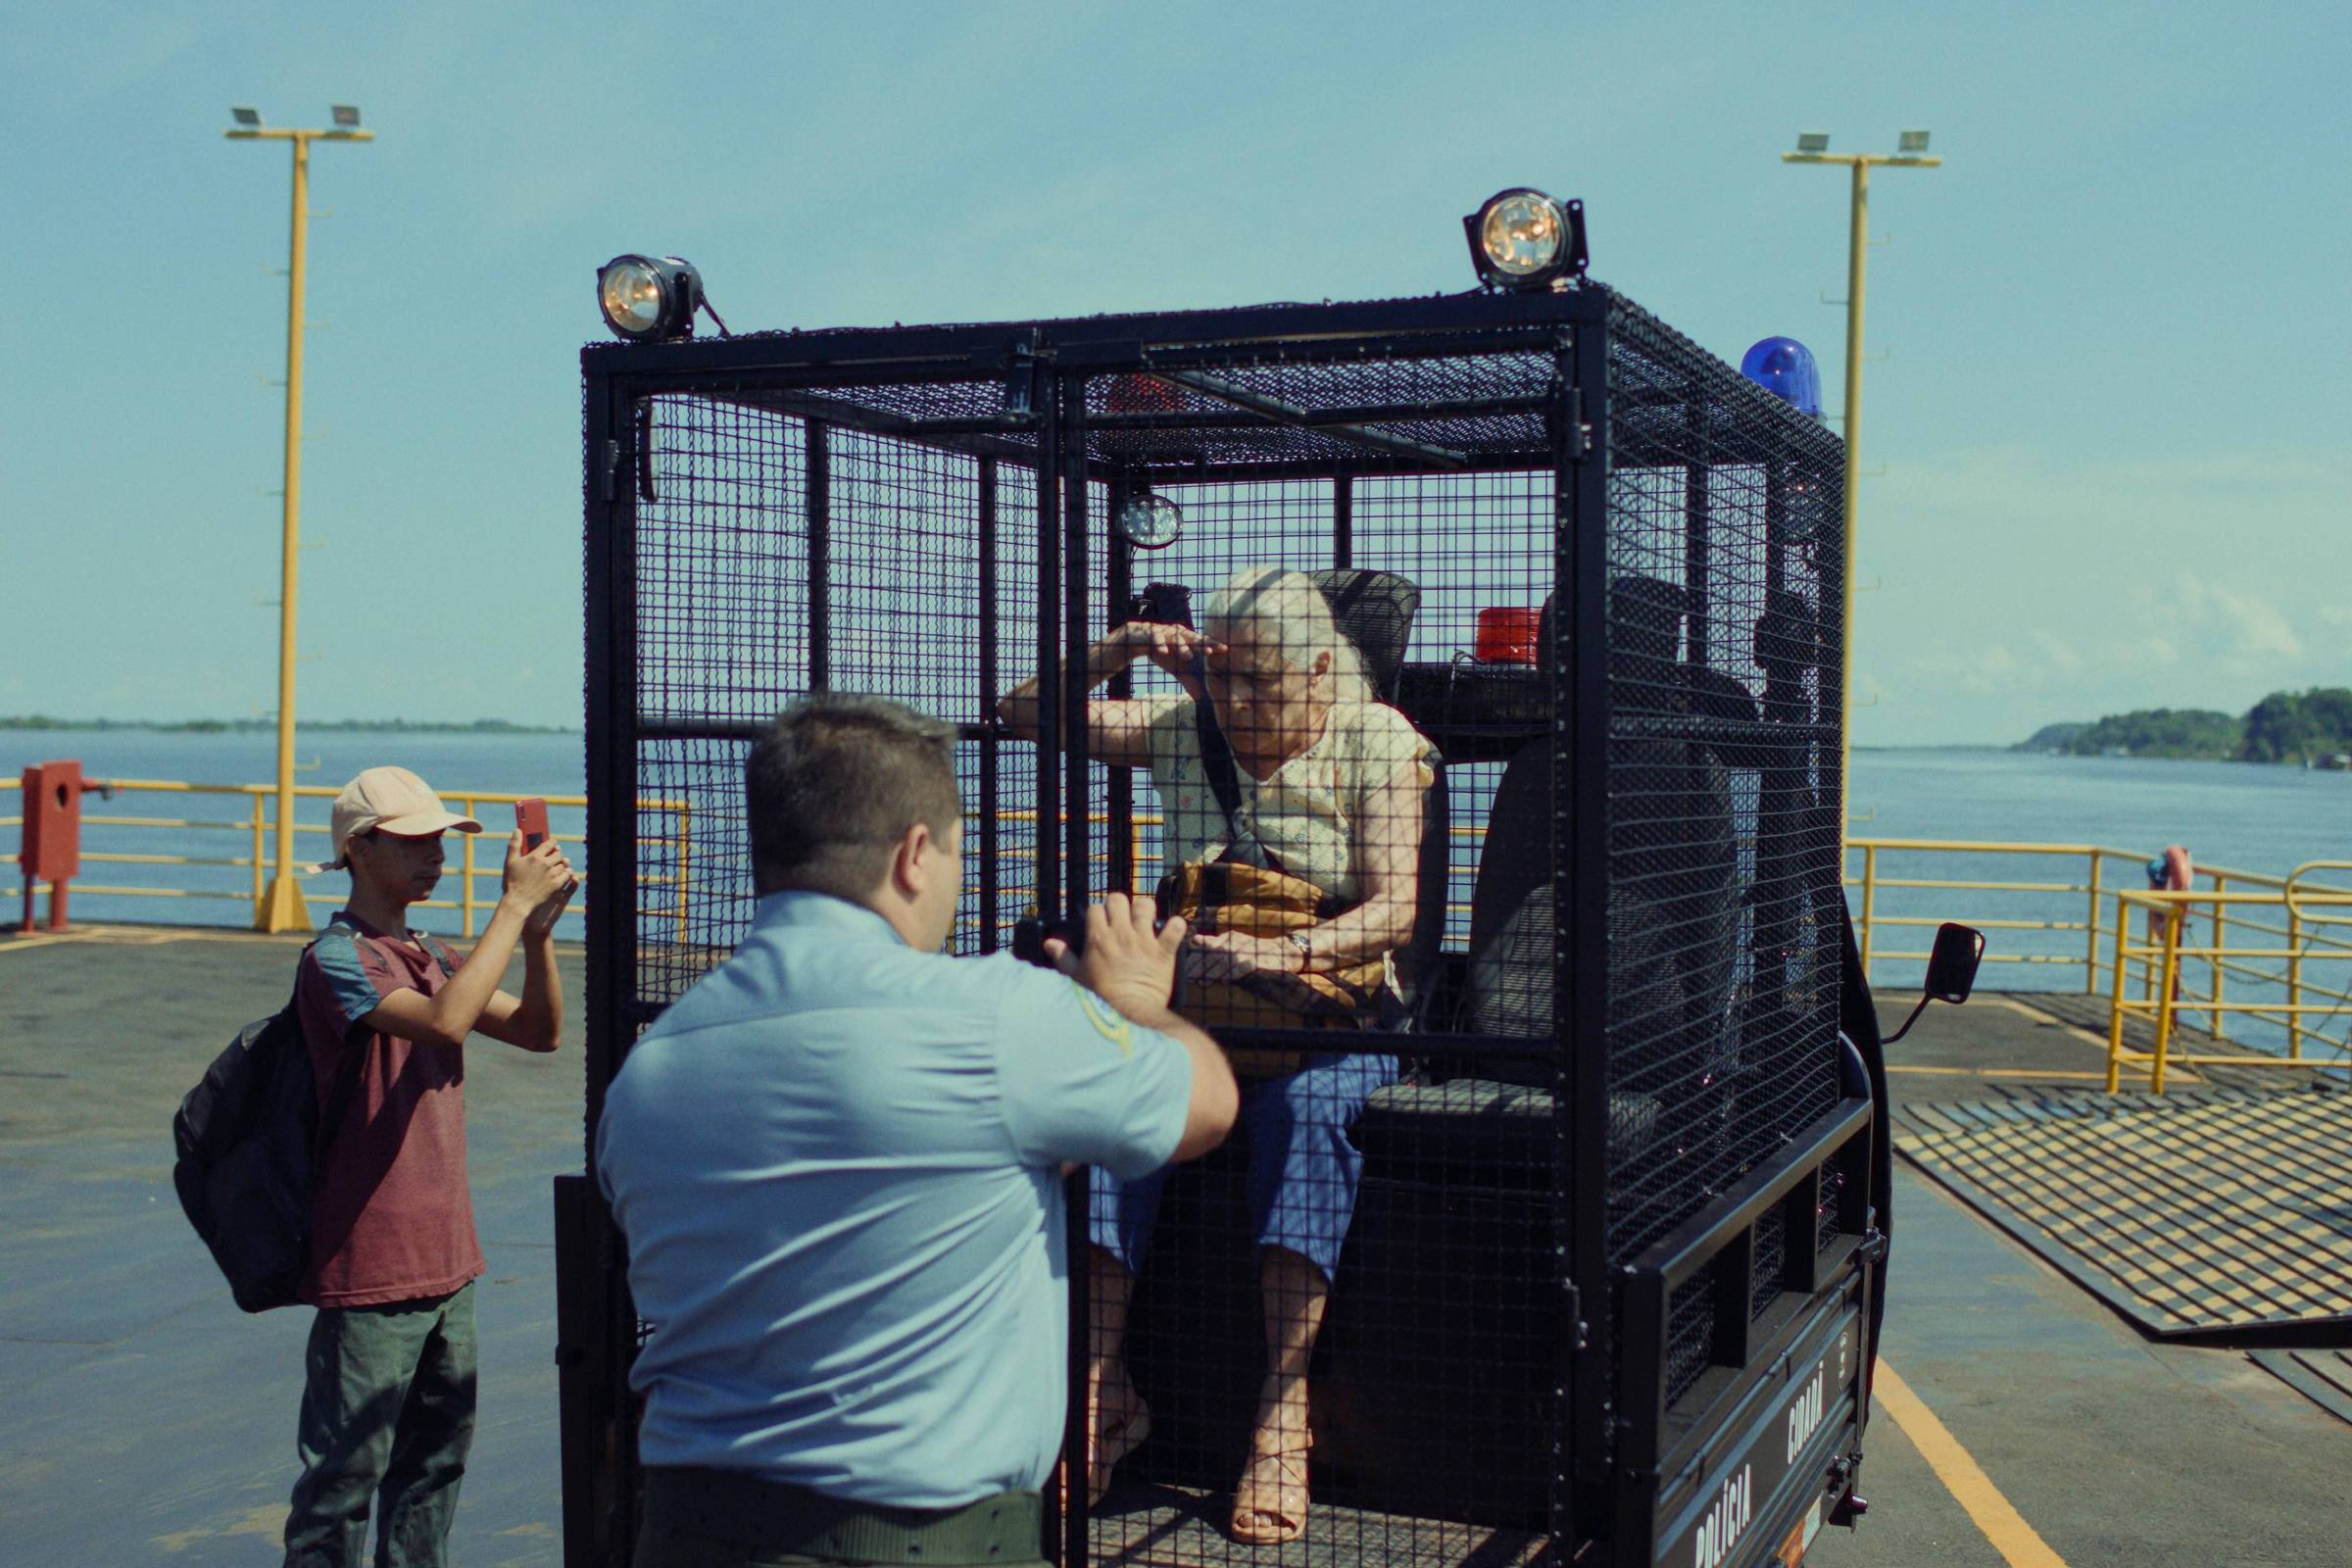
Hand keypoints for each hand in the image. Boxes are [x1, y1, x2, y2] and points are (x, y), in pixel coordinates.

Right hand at [500, 832, 575, 925]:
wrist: (518, 902)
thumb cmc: (512, 882)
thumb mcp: (510, 861)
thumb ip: (514, 845)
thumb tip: (517, 830)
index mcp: (535, 856)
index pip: (550, 843)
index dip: (553, 842)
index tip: (552, 843)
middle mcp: (545, 864)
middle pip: (559, 853)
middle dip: (557, 853)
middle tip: (554, 855)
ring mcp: (552, 875)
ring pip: (563, 864)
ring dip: (561, 864)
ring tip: (557, 866)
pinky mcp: (556, 885)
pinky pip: (567, 875)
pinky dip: (566, 873)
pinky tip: (562, 874)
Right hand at [1049, 892, 1188, 1020]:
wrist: (1129, 1014)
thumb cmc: (1100, 998)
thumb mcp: (1077, 978)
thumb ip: (1063, 957)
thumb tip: (1049, 943)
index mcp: (1098, 938)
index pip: (1096, 908)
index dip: (1098, 914)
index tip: (1100, 924)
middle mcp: (1121, 933)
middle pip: (1119, 899)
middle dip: (1119, 905)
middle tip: (1122, 919)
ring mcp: (1144, 940)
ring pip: (1146, 906)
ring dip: (1146, 910)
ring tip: (1145, 920)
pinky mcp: (1164, 951)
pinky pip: (1176, 928)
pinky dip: (1176, 927)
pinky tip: (1172, 931)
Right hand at [1121, 621, 1219, 684]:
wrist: (1138, 640)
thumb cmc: (1163, 653)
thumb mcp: (1176, 669)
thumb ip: (1188, 680)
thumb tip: (1199, 697)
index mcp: (1188, 640)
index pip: (1203, 642)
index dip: (1213, 645)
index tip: (1225, 650)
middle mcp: (1179, 633)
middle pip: (1193, 638)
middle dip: (1202, 644)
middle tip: (1211, 652)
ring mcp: (1165, 632)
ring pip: (1175, 638)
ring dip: (1182, 646)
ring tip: (1188, 656)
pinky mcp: (1151, 633)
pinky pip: (1156, 638)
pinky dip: (1160, 645)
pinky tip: (1163, 651)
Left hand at [1180, 930, 1295, 984]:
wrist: (1280, 952)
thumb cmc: (1253, 949)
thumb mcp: (1232, 940)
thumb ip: (1213, 942)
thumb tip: (1193, 941)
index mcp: (1227, 937)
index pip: (1206, 946)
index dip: (1193, 957)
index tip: (1183, 967)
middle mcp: (1233, 942)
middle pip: (1211, 955)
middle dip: (1198, 967)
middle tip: (1188, 977)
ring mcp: (1243, 952)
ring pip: (1222, 964)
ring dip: (1210, 974)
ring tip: (1200, 982)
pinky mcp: (1252, 962)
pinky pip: (1238, 970)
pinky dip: (1229, 976)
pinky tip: (1222, 982)